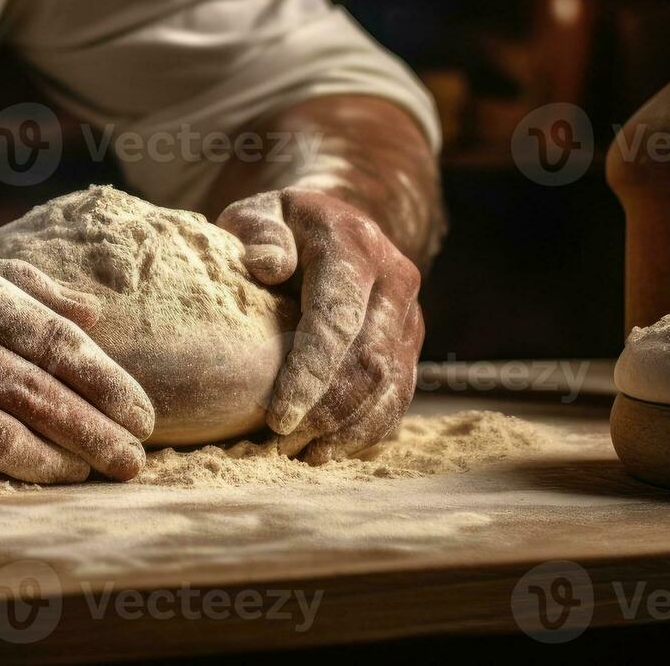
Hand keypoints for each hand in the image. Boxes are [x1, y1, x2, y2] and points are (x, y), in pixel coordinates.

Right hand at [0, 244, 155, 482]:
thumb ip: (16, 283)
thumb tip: (97, 314)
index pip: (52, 336)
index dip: (106, 379)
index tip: (143, 411)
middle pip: (37, 390)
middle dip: (97, 429)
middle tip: (137, 459)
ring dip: (56, 461)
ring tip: (92, 475)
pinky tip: (29, 481)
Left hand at [217, 188, 423, 461]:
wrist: (341, 220)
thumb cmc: (284, 224)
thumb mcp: (262, 211)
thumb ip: (259, 231)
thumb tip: (266, 266)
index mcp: (356, 247)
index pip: (337, 319)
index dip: (310, 373)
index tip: (277, 417)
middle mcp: (396, 281)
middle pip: (369, 361)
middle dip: (326, 412)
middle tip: (279, 448)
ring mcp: (410, 316)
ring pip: (390, 387)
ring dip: (347, 429)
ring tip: (301, 457)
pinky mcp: (411, 345)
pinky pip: (399, 397)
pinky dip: (366, 431)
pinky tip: (329, 451)